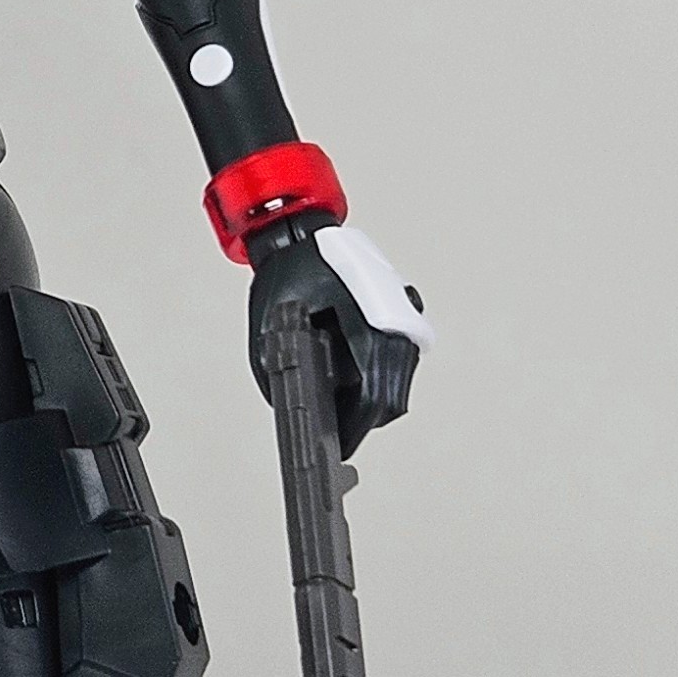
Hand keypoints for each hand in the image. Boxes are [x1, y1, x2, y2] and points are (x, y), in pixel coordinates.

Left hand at [246, 218, 424, 457]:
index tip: (340, 445)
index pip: (375, 397)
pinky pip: (396, 357)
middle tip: (333, 425)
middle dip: (361, 415)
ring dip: (369, 392)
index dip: (355, 427)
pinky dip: (374, 370)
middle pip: (392, 396)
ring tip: (336, 391)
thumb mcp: (273, 325)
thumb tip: (287, 403)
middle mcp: (397, 322)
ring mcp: (404, 317)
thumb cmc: (292, 268)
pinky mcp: (402, 314)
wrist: (307, 231)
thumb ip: (277, 370)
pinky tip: (349, 363)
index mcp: (372, 324)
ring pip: (397, 379)